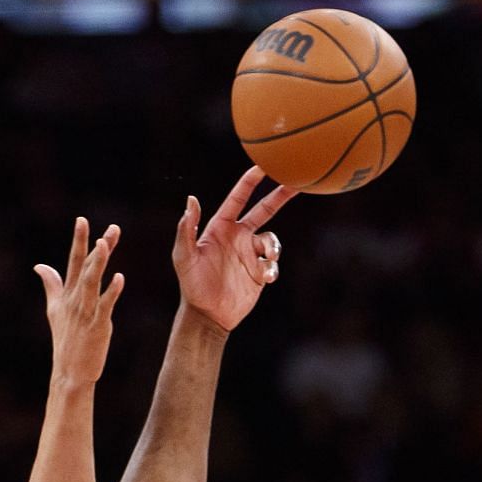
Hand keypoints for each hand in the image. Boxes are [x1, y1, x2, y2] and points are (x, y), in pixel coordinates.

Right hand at [36, 217, 124, 389]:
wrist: (69, 372)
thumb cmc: (65, 340)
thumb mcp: (54, 309)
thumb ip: (51, 285)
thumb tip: (39, 265)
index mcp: (67, 294)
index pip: (73, 262)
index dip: (78, 240)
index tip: (82, 219)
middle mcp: (76, 300)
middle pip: (86, 268)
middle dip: (96, 247)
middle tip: (111, 228)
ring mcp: (85, 312)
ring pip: (92, 283)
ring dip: (98, 263)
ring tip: (105, 244)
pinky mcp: (97, 326)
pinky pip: (104, 306)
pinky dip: (111, 292)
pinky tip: (119, 278)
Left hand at [173, 166, 294, 331]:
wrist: (207, 315)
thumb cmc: (191, 285)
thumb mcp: (184, 256)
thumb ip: (187, 228)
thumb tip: (191, 199)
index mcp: (221, 227)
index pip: (238, 199)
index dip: (250, 182)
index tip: (262, 166)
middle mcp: (238, 237)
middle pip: (264, 210)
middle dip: (280, 195)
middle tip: (297, 182)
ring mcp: (250, 254)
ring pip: (272, 240)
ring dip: (273, 247)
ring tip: (267, 259)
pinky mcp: (260, 272)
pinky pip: (273, 264)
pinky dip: (272, 268)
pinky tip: (265, 278)